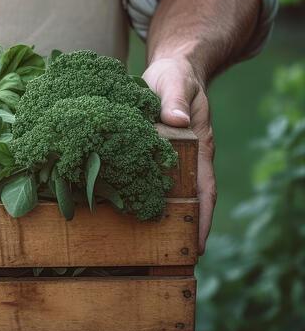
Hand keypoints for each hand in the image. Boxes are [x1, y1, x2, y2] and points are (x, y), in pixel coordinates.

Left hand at [142, 57, 214, 254]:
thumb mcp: (175, 82)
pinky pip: (148, 180)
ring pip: (167, 194)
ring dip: (160, 218)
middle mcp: (186, 158)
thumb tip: (175, 119)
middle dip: (181, 230)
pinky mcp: (150, 153)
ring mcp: (169, 158)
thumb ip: (174, 99)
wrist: (170, 70)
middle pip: (187, 200)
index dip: (202, 219)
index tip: (197, 246)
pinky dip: (141, 198)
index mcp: (198, 147)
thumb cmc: (175, 77)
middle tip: (170, 260)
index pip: (205, 190)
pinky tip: (124, 213)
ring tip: (145, 249)